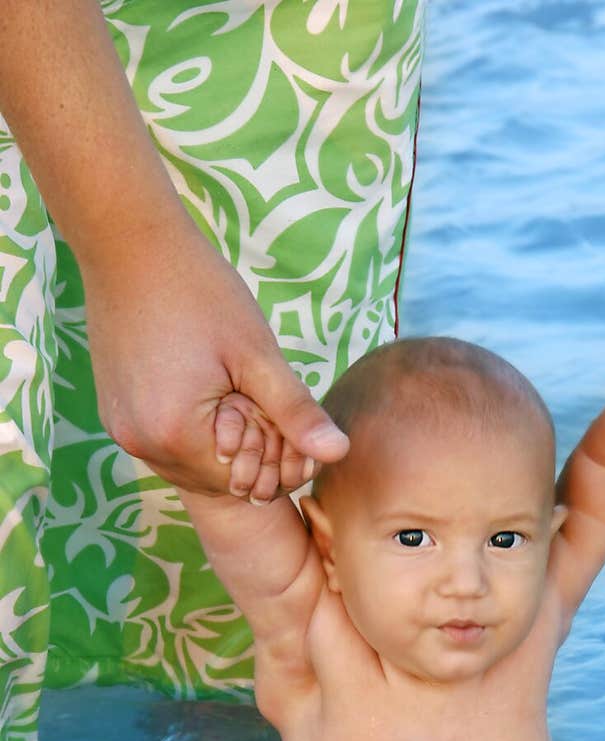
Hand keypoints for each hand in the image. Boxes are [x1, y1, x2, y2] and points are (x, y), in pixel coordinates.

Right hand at [82, 222, 348, 496]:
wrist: (127, 243)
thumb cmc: (199, 290)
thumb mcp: (257, 353)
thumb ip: (296, 411)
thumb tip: (339, 453)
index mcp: (177, 435)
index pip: (244, 483)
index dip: (273, 458)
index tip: (282, 416)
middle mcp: (142, 445)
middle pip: (216, 480)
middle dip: (247, 453)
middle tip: (258, 400)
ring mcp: (123, 432)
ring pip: (191, 466)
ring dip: (219, 444)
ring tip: (231, 391)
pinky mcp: (116, 416)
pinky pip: (165, 445)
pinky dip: (192, 431)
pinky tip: (203, 389)